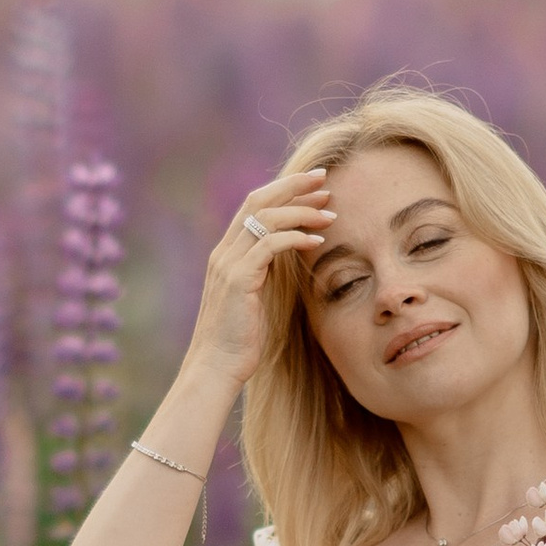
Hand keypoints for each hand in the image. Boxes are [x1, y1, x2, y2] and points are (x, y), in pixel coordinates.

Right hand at [181, 166, 337, 394]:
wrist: (216, 366)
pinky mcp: (238, 279)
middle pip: (258, 201)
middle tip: (323, 178)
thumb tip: (288, 253)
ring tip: (330, 213)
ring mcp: (228, 264)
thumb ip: (265, 271)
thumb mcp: (254, 297)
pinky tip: (317, 242)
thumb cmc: (239, 339)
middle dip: (293, 186)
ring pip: (265, 218)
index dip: (284, 190)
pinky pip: (269, 245)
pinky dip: (295, 238)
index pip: (254, 206)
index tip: (313, 185)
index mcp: (226, 253)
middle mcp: (224, 252)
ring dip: (301, 211)